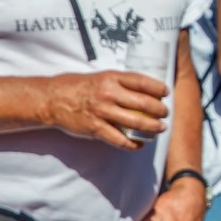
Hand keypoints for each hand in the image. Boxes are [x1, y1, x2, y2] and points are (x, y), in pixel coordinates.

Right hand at [44, 71, 167, 149]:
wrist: (53, 99)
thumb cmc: (80, 86)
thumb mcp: (102, 76)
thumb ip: (121, 82)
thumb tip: (146, 88)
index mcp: (112, 78)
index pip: (143, 82)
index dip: (158, 88)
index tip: (166, 93)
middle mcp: (109, 94)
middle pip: (143, 103)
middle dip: (159, 110)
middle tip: (166, 113)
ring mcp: (102, 112)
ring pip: (135, 122)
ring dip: (151, 127)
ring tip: (160, 128)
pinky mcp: (95, 128)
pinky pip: (118, 139)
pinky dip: (132, 144)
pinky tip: (139, 144)